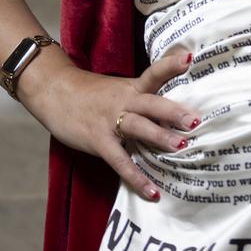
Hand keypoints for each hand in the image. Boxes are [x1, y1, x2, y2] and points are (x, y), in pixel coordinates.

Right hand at [21, 47, 198, 201]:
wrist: (55, 91)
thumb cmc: (93, 93)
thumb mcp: (120, 89)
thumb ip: (143, 98)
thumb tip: (175, 113)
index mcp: (132, 87)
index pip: (154, 73)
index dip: (170, 65)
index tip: (188, 59)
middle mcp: (124, 100)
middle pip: (151, 103)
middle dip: (173, 111)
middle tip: (195, 120)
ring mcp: (110, 120)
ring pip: (137, 127)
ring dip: (159, 136)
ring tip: (181, 147)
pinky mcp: (98, 140)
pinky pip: (119, 160)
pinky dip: (136, 176)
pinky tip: (152, 191)